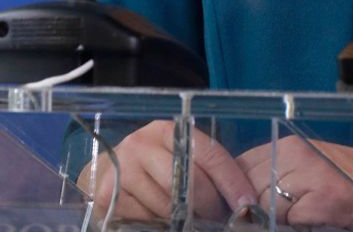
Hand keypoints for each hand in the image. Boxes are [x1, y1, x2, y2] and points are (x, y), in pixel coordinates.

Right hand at [79, 119, 255, 222]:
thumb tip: (242, 199)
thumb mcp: (176, 158)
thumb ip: (202, 169)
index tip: (247, 203)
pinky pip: (146, 219)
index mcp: (168, 130)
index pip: (208, 153)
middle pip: (187, 181)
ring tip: (189, 221)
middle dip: (208, 205)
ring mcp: (124, 168)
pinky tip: (162, 222)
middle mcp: (142, 143)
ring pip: (168, 205)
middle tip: (216, 218)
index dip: (231, 181)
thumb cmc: (152, 167)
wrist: (105, 174)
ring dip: (184, 220)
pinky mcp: (108, 194)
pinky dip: (159, 225)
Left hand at [237, 136, 352, 230]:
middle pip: (250, 187)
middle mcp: (296, 154)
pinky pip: (289, 221)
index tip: (246, 206)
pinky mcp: (323, 199)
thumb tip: (242, 198)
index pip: (241, 166)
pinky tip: (316, 219)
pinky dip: (297, 225)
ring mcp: (310, 175)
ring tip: (301, 215)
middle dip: (256, 207)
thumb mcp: (310, 166)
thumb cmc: (352, 179)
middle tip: (279, 214)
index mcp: (290, 145)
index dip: (240, 190)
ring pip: (267, 205)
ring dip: (276, 219)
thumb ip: (278, 174)